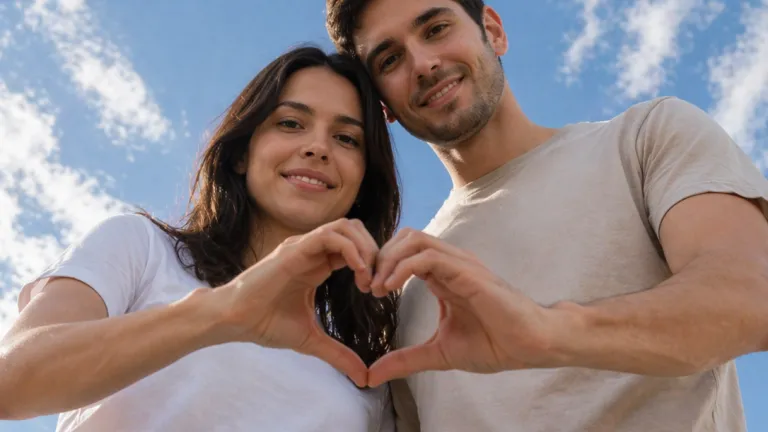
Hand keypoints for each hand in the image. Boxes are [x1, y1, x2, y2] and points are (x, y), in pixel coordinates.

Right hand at [216, 218, 378, 386]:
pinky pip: (330, 236)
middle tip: (379, 282)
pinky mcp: (294, 249)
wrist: (234, 321)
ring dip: (365, 248)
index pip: (355, 247)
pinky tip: (358, 273)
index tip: (378, 290)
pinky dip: (351, 250)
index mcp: (317, 263)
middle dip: (375, 251)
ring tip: (368, 278)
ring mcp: (302, 246)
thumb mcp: (312, 341)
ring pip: (346, 226)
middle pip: (355, 229)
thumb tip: (364, 379)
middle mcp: (312, 249)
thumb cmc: (265, 324)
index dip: (373, 263)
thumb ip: (339, 355)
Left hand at [366, 229, 563, 386]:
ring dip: (387, 260)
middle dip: (379, 258)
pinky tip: (390, 287)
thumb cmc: (495, 344)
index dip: (381, 266)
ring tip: (376, 288)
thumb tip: (372, 376)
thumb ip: (405, 359)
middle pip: (404, 237)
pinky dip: (402, 267)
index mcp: (443, 275)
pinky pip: (427, 256)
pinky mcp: (467, 271)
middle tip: (366, 287)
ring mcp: (459, 263)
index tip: (367, 291)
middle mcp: (450, 263)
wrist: (530, 345)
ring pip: (413, 239)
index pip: (404, 252)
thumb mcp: (439, 352)